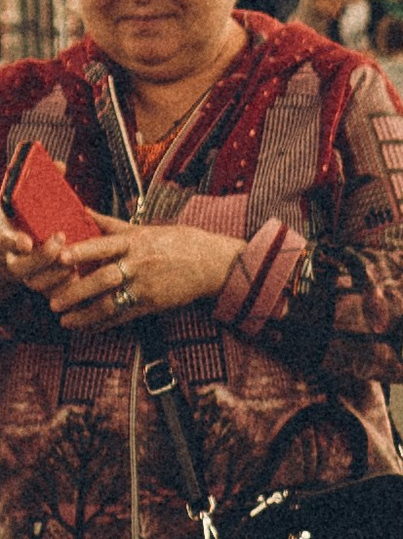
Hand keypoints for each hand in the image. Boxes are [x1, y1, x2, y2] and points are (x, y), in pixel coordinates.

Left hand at [7, 222, 243, 328]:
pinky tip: (87, 327)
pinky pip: (124, 316)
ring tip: (65, 320)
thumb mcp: (146, 228)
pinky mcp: (153, 304)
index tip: (59, 257)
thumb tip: (82, 211)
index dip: (81, 251)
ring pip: (111, 303)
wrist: (213, 264)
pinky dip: (103, 323)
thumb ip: (112, 225)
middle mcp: (139, 263)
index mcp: (135, 241)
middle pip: (102, 279)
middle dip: (76, 292)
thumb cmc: (179, 242)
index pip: (103, 245)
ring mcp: (146, 286)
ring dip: (85, 314)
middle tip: (53, 301)